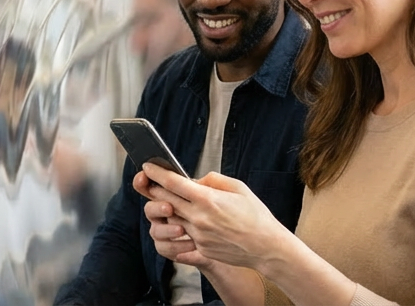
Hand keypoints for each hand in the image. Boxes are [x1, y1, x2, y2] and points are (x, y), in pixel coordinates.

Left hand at [139, 163, 291, 271]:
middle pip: (165, 200)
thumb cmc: (256, 216)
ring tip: (168, 201)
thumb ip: (213, 180)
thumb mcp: (238, 188)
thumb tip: (195, 180)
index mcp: (208, 199)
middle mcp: (199, 218)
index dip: (157, 173)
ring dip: (166, 209)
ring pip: (171, 219)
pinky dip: (180, 226)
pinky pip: (183, 235)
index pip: (173, 183)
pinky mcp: (200, 249)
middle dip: (155, 189)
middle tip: (150, 181)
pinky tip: (184, 221)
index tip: (148, 166)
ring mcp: (198, 235)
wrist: (267, 247)